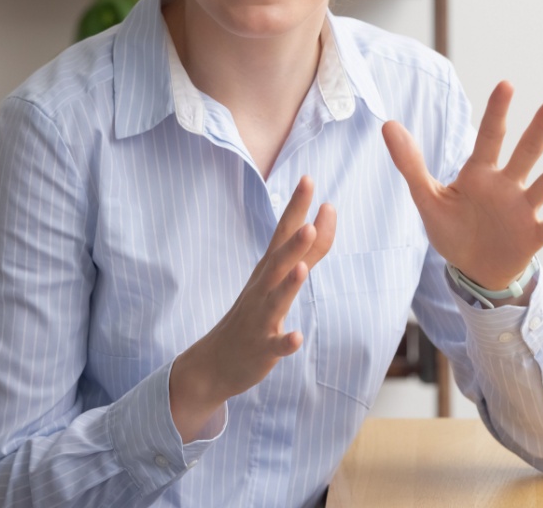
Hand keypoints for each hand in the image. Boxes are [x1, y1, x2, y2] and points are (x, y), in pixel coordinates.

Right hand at [169, 175, 334, 440]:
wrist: (215, 361)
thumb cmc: (254, 314)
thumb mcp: (279, 279)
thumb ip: (308, 250)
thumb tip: (327, 214)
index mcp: (267, 271)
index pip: (282, 233)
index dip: (295, 208)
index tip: (308, 179)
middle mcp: (261, 289)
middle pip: (278, 262)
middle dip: (294, 242)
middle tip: (311, 219)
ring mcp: (259, 319)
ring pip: (275, 300)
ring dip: (289, 285)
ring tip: (302, 268)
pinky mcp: (260, 349)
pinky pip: (274, 346)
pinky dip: (285, 342)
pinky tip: (296, 338)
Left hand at [382, 81, 542, 290]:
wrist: (470, 269)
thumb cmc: (452, 229)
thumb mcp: (427, 197)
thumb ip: (410, 163)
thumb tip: (388, 124)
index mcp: (480, 173)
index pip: (488, 137)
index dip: (496, 113)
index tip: (506, 84)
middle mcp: (507, 185)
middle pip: (526, 151)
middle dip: (540, 126)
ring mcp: (523, 209)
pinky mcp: (533, 236)